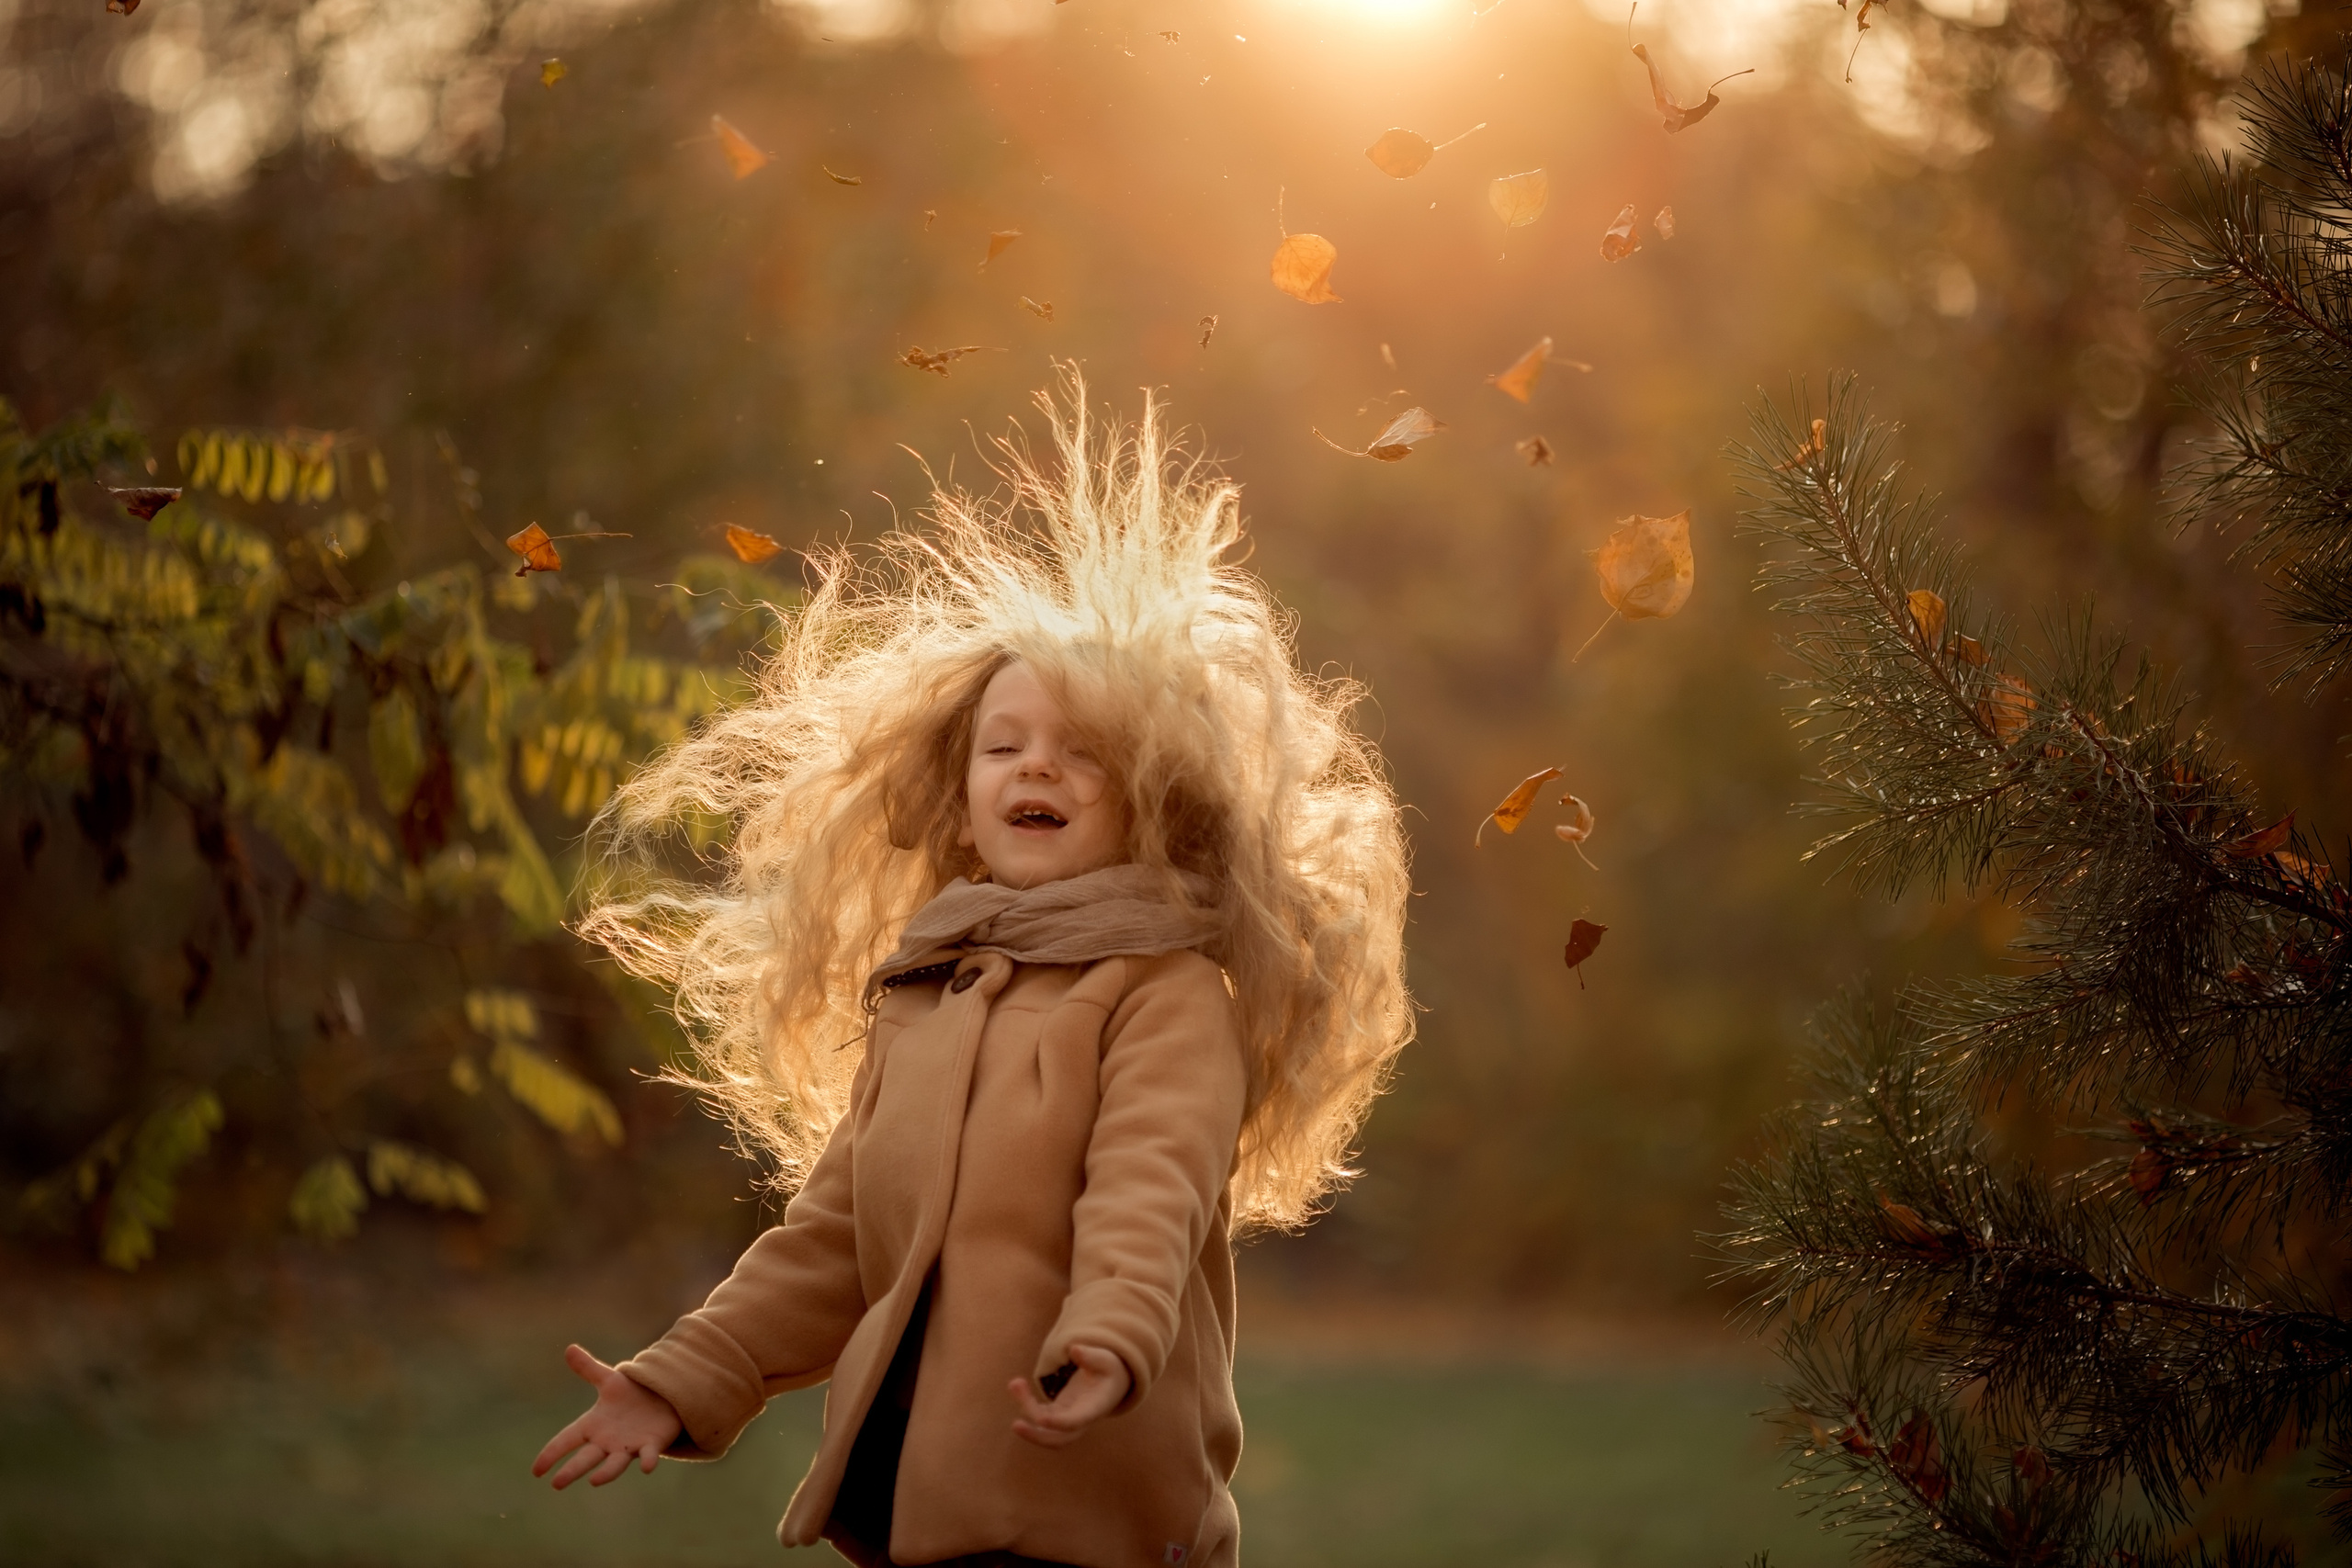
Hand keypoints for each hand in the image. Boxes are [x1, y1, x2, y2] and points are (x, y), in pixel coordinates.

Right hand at [532, 1343, 684, 1488]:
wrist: (663, 1400)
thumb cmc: (631, 1395)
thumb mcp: (610, 1381)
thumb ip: (589, 1368)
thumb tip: (569, 1348)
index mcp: (594, 1425)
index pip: (567, 1439)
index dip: (551, 1453)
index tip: (536, 1471)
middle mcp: (608, 1441)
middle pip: (587, 1457)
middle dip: (572, 1470)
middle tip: (557, 1484)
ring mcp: (629, 1446)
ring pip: (614, 1463)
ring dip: (606, 1473)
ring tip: (593, 1481)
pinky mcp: (652, 1445)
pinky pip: (648, 1456)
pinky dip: (647, 1461)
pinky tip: (646, 1467)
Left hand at [1006, 1343, 1131, 1447]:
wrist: (1110, 1384)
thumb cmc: (1108, 1370)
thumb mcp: (1105, 1359)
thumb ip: (1090, 1356)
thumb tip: (1074, 1350)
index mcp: (1095, 1408)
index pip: (1077, 1421)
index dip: (1059, 1422)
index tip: (1041, 1420)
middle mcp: (1081, 1420)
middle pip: (1058, 1439)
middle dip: (1036, 1436)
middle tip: (1015, 1425)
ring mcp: (1067, 1420)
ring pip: (1044, 1429)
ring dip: (1027, 1410)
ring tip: (1015, 1384)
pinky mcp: (1057, 1415)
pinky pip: (1038, 1417)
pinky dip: (1026, 1405)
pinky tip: (1017, 1386)